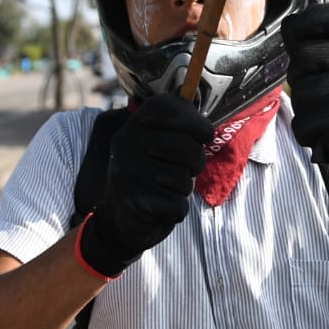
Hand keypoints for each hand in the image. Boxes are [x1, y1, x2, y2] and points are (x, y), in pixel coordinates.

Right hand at [78, 93, 212, 277]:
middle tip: (185, 170)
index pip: (167, 107)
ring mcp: (127, 171)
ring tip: (167, 190)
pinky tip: (161, 208)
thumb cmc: (154, 177)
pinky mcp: (133, 200)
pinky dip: (177, 210)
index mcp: (136, 123)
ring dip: (184, 190)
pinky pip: (178, 204)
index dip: (194, 121)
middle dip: (196, 163)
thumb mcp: (164, 146)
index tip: (204, 135)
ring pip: (183, 179)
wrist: (122, 221)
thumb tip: (206, 128)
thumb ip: (183, 130)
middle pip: (187, 147)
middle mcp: (126, 142)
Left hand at [282, 3, 328, 207]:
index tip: (302, 39)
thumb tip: (290, 25)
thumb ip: (319, 51)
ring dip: (306, 112)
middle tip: (324, 99)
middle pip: (302, 56)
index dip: (310, 23)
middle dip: (302, 82)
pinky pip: (305, 121)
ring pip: (301, 92)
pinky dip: (310, 134)